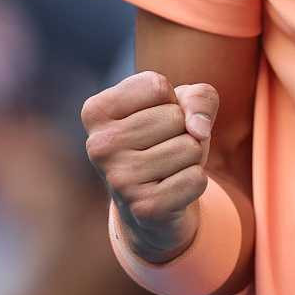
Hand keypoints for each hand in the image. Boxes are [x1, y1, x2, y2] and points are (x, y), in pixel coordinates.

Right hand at [80, 70, 219, 261]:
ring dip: (191, 157)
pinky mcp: (143, 207)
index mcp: (96, 111)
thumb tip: (198, 130)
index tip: (154, 120)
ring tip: (167, 168)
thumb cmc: (165, 140)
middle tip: (163, 149)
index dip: (170, 101)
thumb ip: (199, 98)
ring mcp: (118, 179)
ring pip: (189, 147)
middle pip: (175, 117)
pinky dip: (196, 182)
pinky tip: (172, 189)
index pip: (156, 86)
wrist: (155, 203)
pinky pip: (196, 178)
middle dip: (183, 130)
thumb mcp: (182, 105)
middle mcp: (99, 145)